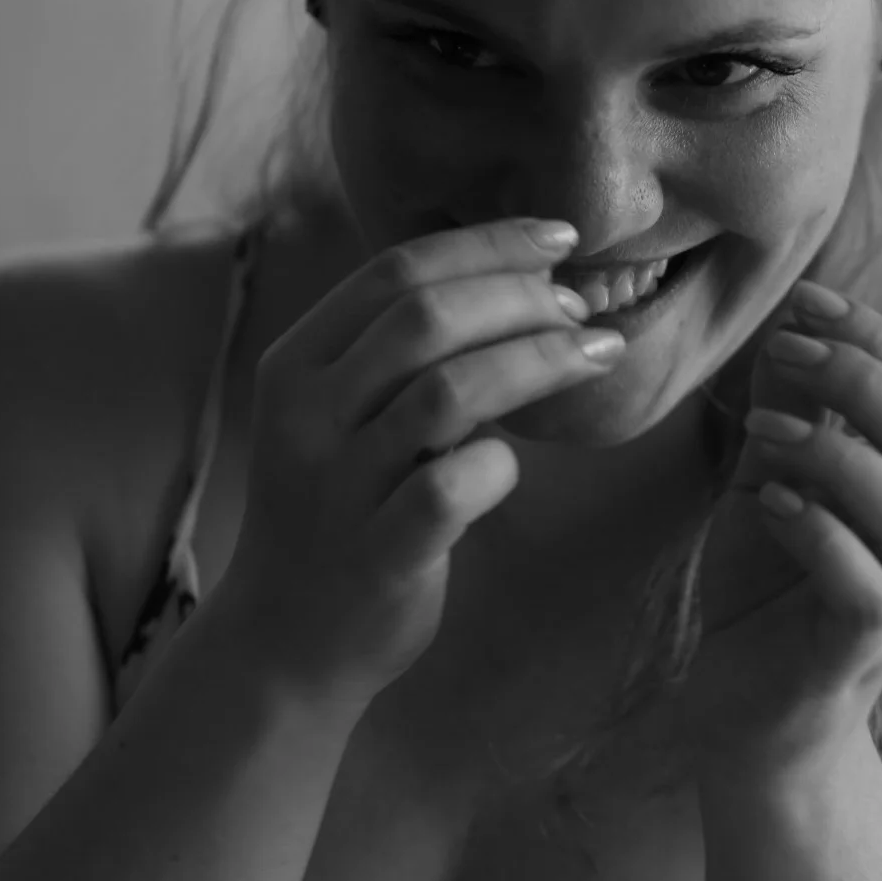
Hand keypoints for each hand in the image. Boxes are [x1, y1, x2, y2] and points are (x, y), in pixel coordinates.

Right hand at [218, 218, 622, 719]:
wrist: (285, 641)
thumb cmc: (342, 506)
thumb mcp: (344, 412)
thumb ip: (403, 351)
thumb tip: (527, 278)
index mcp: (297, 362)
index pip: (395, 268)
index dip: (487, 244)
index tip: (559, 240)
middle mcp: (307, 414)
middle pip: (426, 315)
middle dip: (521, 296)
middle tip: (579, 307)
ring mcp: (337, 486)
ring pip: (450, 391)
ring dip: (539, 360)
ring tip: (596, 352)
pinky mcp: (376, 556)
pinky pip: (451, 489)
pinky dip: (500, 464)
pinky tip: (514, 464)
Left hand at [681, 280, 881, 777]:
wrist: (744, 706)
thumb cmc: (768, 583)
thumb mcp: (772, 476)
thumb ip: (787, 411)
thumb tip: (787, 325)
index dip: (879, 337)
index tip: (808, 299)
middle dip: (863, 378)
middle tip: (784, 350)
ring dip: (838, 454)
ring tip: (764, 429)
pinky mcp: (858, 654)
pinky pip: (868, 590)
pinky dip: (820, 533)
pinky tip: (769, 501)